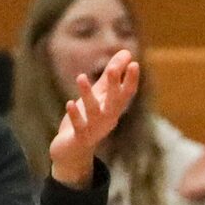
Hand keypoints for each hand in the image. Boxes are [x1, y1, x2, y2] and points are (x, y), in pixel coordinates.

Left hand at [46, 50, 141, 187]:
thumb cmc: (88, 119)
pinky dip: (76, 115)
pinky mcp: (80, 137)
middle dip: (114, 85)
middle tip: (113, 68)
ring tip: (81, 77)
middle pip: (115, 101)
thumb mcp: (100, 96)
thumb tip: (127, 53)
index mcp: (114, 108)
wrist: (73, 151)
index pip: (126, 93)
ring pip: (94, 110)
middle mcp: (108, 118)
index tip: (134, 63)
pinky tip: (70, 104)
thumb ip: (112, 76)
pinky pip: (79, 125)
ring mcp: (95, 128)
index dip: (130, 79)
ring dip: (87, 95)